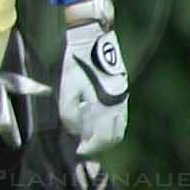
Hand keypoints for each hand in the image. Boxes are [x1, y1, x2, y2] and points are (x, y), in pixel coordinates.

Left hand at [57, 0, 129, 155]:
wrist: (93, 37)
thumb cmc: (76, 63)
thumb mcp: (67, 89)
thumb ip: (71, 114)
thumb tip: (75, 132)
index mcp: (107, 106)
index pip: (102, 138)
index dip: (91, 149)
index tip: (78, 153)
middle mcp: (118, 103)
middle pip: (114, 135)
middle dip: (100, 145)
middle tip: (85, 149)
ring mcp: (122, 95)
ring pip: (119, 125)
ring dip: (106, 135)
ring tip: (89, 137)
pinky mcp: (121, 88)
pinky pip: (119, 114)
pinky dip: (109, 123)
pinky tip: (96, 121)